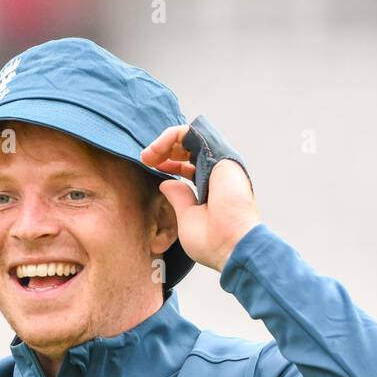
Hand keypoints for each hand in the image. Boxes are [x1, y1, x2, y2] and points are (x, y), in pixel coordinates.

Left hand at [141, 125, 260, 271]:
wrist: (230, 243)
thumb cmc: (211, 240)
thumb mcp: (187, 217)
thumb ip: (178, 197)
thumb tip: (166, 183)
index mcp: (212, 188)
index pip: (188, 166)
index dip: (169, 164)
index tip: (151, 168)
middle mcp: (217, 172)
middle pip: (188, 149)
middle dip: (163, 150)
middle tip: (145, 158)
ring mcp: (219, 162)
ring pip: (189, 137)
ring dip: (164, 142)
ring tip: (147, 155)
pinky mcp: (219, 153)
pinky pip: (192, 133)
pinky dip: (171, 136)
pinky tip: (156, 149)